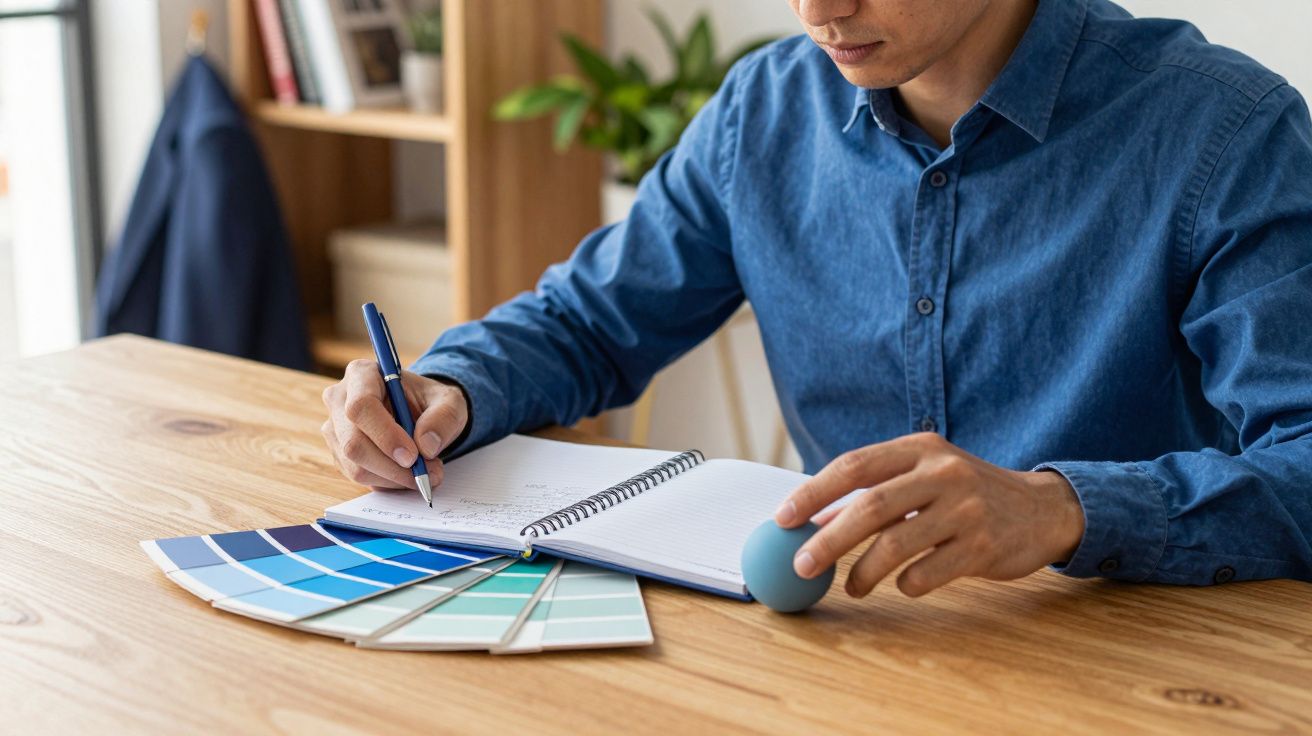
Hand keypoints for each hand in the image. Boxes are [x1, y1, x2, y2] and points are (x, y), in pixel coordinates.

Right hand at [320, 359, 468, 491]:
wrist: (419, 411)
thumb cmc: (429, 401)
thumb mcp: (450, 401)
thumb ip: (444, 418)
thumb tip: (426, 446)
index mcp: (362, 374)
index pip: (361, 406)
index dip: (386, 435)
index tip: (413, 456)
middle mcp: (340, 399)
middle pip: (353, 442)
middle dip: (393, 466)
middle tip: (426, 472)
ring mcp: (335, 428)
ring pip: (355, 465)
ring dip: (393, 477)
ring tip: (424, 472)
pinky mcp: (339, 452)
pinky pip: (359, 476)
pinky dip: (388, 482)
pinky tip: (407, 473)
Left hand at [774, 432, 1083, 597]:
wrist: (1042, 509)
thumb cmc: (966, 493)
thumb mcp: (927, 474)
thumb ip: (878, 489)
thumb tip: (813, 520)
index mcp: (920, 448)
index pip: (854, 466)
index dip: (813, 492)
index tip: (782, 518)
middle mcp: (943, 472)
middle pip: (870, 507)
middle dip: (828, 540)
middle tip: (801, 564)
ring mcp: (966, 509)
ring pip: (896, 545)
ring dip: (863, 572)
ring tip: (851, 587)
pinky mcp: (983, 546)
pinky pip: (928, 573)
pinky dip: (906, 584)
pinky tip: (903, 585)